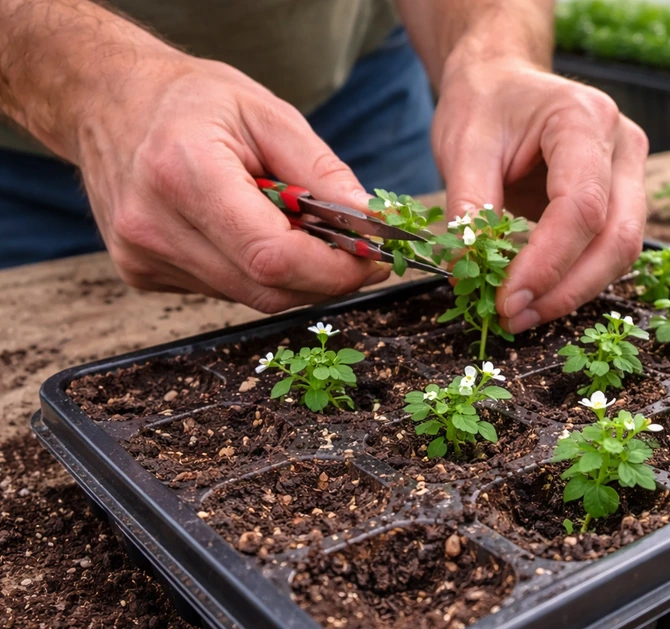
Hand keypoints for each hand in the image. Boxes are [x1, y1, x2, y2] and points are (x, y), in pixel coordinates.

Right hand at [75, 50, 390, 311]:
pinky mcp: (140, 274)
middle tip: (355, 253)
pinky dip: (253, 271)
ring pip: (250, 297)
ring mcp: (141, 257)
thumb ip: (322, 173)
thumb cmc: (190, 101)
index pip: (272, 256)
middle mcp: (154, 225)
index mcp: (184, 174)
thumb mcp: (267, 113)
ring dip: (290, 275)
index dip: (333, 270)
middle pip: (266, 288)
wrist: (108, 103)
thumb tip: (370, 224)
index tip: (371, 260)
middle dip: (323, 278)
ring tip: (296, 229)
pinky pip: (224, 290)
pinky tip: (246, 232)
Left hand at [432, 58, 648, 333]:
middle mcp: (622, 145)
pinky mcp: (622, 197)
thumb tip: (466, 273)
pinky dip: (575, 279)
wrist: (502, 79)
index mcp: (584, 120)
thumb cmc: (485, 102)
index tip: (507, 299)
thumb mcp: (462, 145)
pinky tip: (537, 296)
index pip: (582, 207)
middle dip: (567, 290)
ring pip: (621, 252)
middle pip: (618, 237)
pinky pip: (609, 250)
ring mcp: (629, 172)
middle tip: (514, 317)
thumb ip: (468, 208)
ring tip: (521, 313)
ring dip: (573, 292)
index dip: (548, 263)